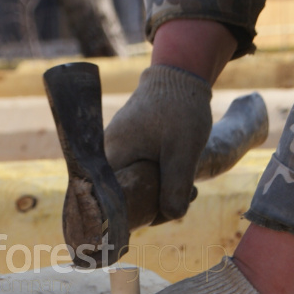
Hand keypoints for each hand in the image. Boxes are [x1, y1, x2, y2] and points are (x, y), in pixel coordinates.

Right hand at [104, 64, 211, 220]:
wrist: (179, 77)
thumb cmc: (179, 111)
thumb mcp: (183, 152)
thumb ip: (175, 186)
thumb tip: (171, 215)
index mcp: (111, 156)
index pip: (109, 201)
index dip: (130, 216)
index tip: (157, 217)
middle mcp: (105, 154)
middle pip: (121, 197)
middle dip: (151, 205)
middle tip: (182, 200)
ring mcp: (116, 150)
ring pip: (132, 185)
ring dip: (158, 192)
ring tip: (188, 187)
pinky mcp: (127, 147)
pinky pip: (136, 173)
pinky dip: (157, 179)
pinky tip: (180, 177)